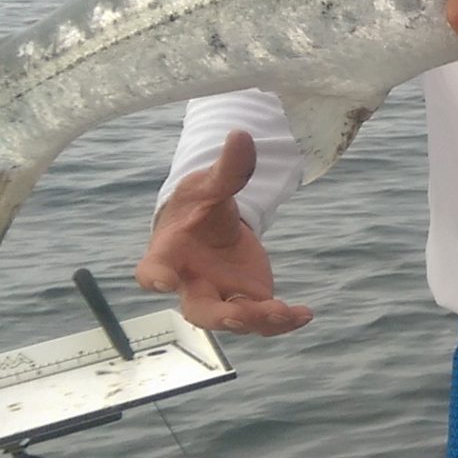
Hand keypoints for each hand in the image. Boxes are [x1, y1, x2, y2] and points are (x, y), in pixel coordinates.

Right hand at [135, 129, 312, 335]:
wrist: (210, 225)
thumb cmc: (198, 205)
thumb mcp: (210, 184)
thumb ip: (227, 169)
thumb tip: (241, 135)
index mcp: (168, 255)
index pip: (152, 270)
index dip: (155, 277)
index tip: (163, 281)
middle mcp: (190, 284)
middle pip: (198, 310)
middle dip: (220, 316)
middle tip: (239, 315)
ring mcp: (220, 297)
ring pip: (235, 319)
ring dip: (258, 320)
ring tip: (285, 312)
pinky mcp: (247, 300)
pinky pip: (263, 320)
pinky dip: (284, 321)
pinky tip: (305, 314)